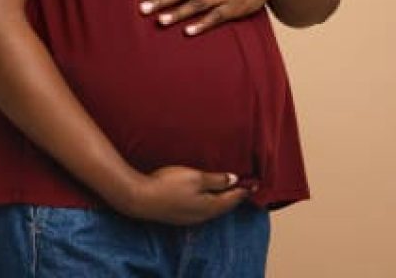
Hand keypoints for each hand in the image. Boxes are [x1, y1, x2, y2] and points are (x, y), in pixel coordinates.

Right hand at [121, 165, 253, 224]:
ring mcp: (191, 217)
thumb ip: (216, 180)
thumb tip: (234, 180)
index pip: (232, 198)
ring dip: (222, 198)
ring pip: (213, 208)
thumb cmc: (168, 185)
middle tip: (246, 186)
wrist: (141, 198)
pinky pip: (202, 208)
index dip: (244, 190)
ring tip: (229, 189)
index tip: (254, 183)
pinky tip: (207, 194)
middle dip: (235, 195)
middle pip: (224, 205)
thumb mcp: (195, 178)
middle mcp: (203, 215)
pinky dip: (210, 200)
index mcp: (209, 206)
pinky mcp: (181, 215)